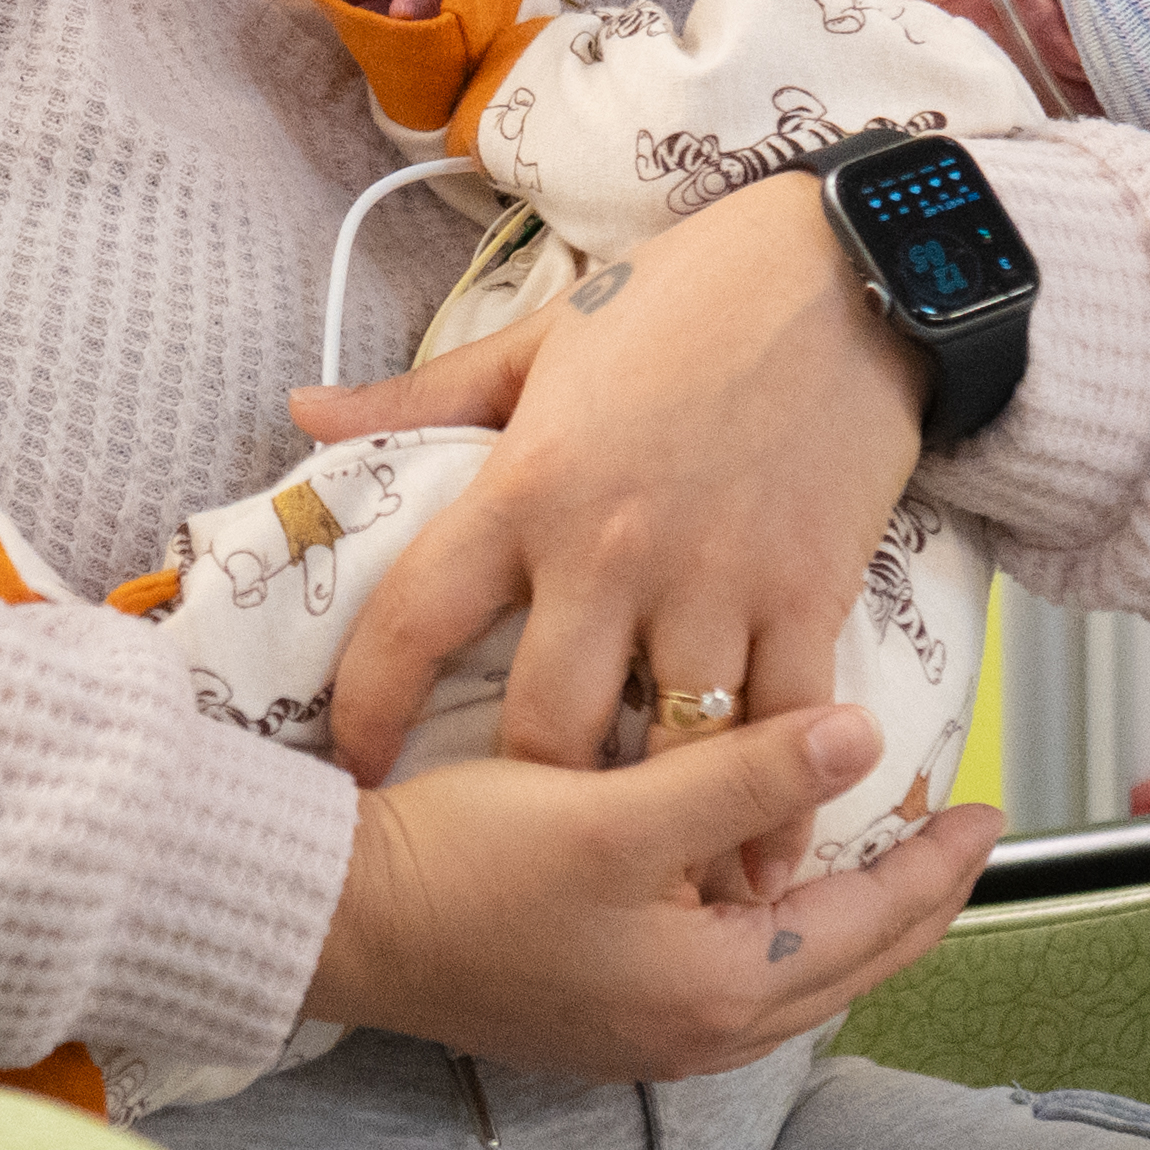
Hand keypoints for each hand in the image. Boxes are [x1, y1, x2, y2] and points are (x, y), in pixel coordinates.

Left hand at [293, 173, 921, 893]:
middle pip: (548, 727)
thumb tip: (304, 413)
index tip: (354, 764)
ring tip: (640, 882)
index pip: (415, 619)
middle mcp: (612, 549)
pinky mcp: (809, 593)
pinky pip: (784, 732)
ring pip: (670, 751)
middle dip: (529, 799)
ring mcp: (716, 580)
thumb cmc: (688, 296)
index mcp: (527, 485)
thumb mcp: (538, 337)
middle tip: (516, 842)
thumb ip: (421, 398)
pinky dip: (776, 810)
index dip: (370, 708)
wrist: (845, 268)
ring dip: (661, 828)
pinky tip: (758, 863)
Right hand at [298, 702, 1010, 1079]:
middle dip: (913, 902)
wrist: (340, 924)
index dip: (937, 863)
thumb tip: (863, 738)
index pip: (871, 925)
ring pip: (793, 977)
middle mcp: (693, 1032)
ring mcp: (646, 1034)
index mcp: (716, 990)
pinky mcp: (604, 1017)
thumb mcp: (618, 810)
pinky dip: (778, 932)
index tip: (990, 810)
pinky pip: (734, 979)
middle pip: (846, 967)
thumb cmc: (467, 867)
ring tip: (882, 857)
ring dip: (848, 920)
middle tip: (957, 838)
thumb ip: (746, 776)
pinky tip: (765, 885)